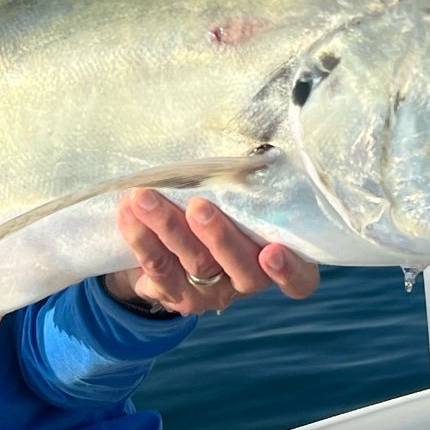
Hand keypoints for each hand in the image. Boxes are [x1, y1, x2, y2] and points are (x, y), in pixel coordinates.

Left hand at [104, 190, 320, 316]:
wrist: (168, 241)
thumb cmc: (221, 203)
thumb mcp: (241, 195)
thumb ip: (250, 181)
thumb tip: (252, 135)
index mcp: (279, 258)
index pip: (300, 280)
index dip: (290, 271)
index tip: (273, 251)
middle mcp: (248, 280)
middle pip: (243, 270)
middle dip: (220, 238)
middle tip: (199, 208)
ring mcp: (211, 292)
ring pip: (195, 265)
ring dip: (169, 229)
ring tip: (146, 198)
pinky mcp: (174, 294)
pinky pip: (157, 267)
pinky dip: (141, 236)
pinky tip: (129, 210)